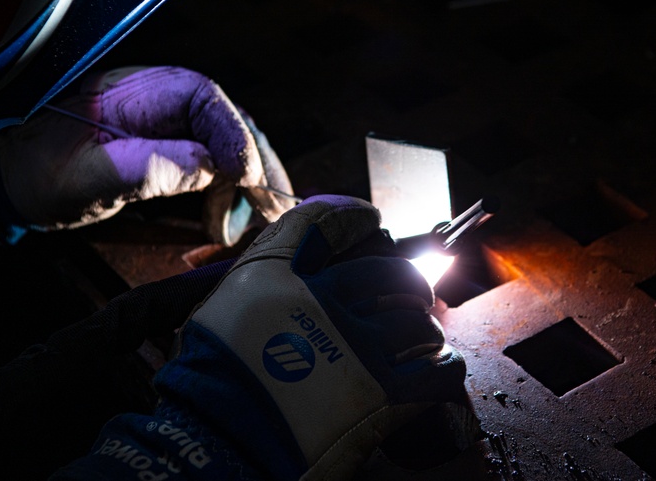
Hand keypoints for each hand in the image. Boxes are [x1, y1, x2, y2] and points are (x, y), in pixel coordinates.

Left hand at [0, 66, 293, 228]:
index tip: (248, 180)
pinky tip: (218, 232)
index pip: (212, 104)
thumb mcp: (90, 175)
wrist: (9, 174)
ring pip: (231, 154)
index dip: (238, 140)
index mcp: (148, 92)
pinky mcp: (171, 150)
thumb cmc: (38, 167)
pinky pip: (213, 171)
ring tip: (235, 236)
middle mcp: (169, 102)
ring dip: (243, 195)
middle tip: (276, 215)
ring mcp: (173, 126)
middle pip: (234, 129)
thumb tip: (214, 166)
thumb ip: (153, 167)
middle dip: (259, 173)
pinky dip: (224, 202)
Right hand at [151, 195, 467, 479]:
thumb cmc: (211, 377)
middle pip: (392, 273)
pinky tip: (439, 366)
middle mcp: (327, 305)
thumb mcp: (220, 307)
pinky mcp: (381, 396)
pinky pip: (437, 371)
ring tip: (419, 337)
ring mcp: (359, 349)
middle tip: (411, 290)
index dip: (351, 214)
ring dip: (424, 328)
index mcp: (281, 277)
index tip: (366, 218)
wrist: (216, 441)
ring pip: (419, 322)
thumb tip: (290, 273)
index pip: (324, 223)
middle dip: (408, 278)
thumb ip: (259, 282)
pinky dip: (444, 366)